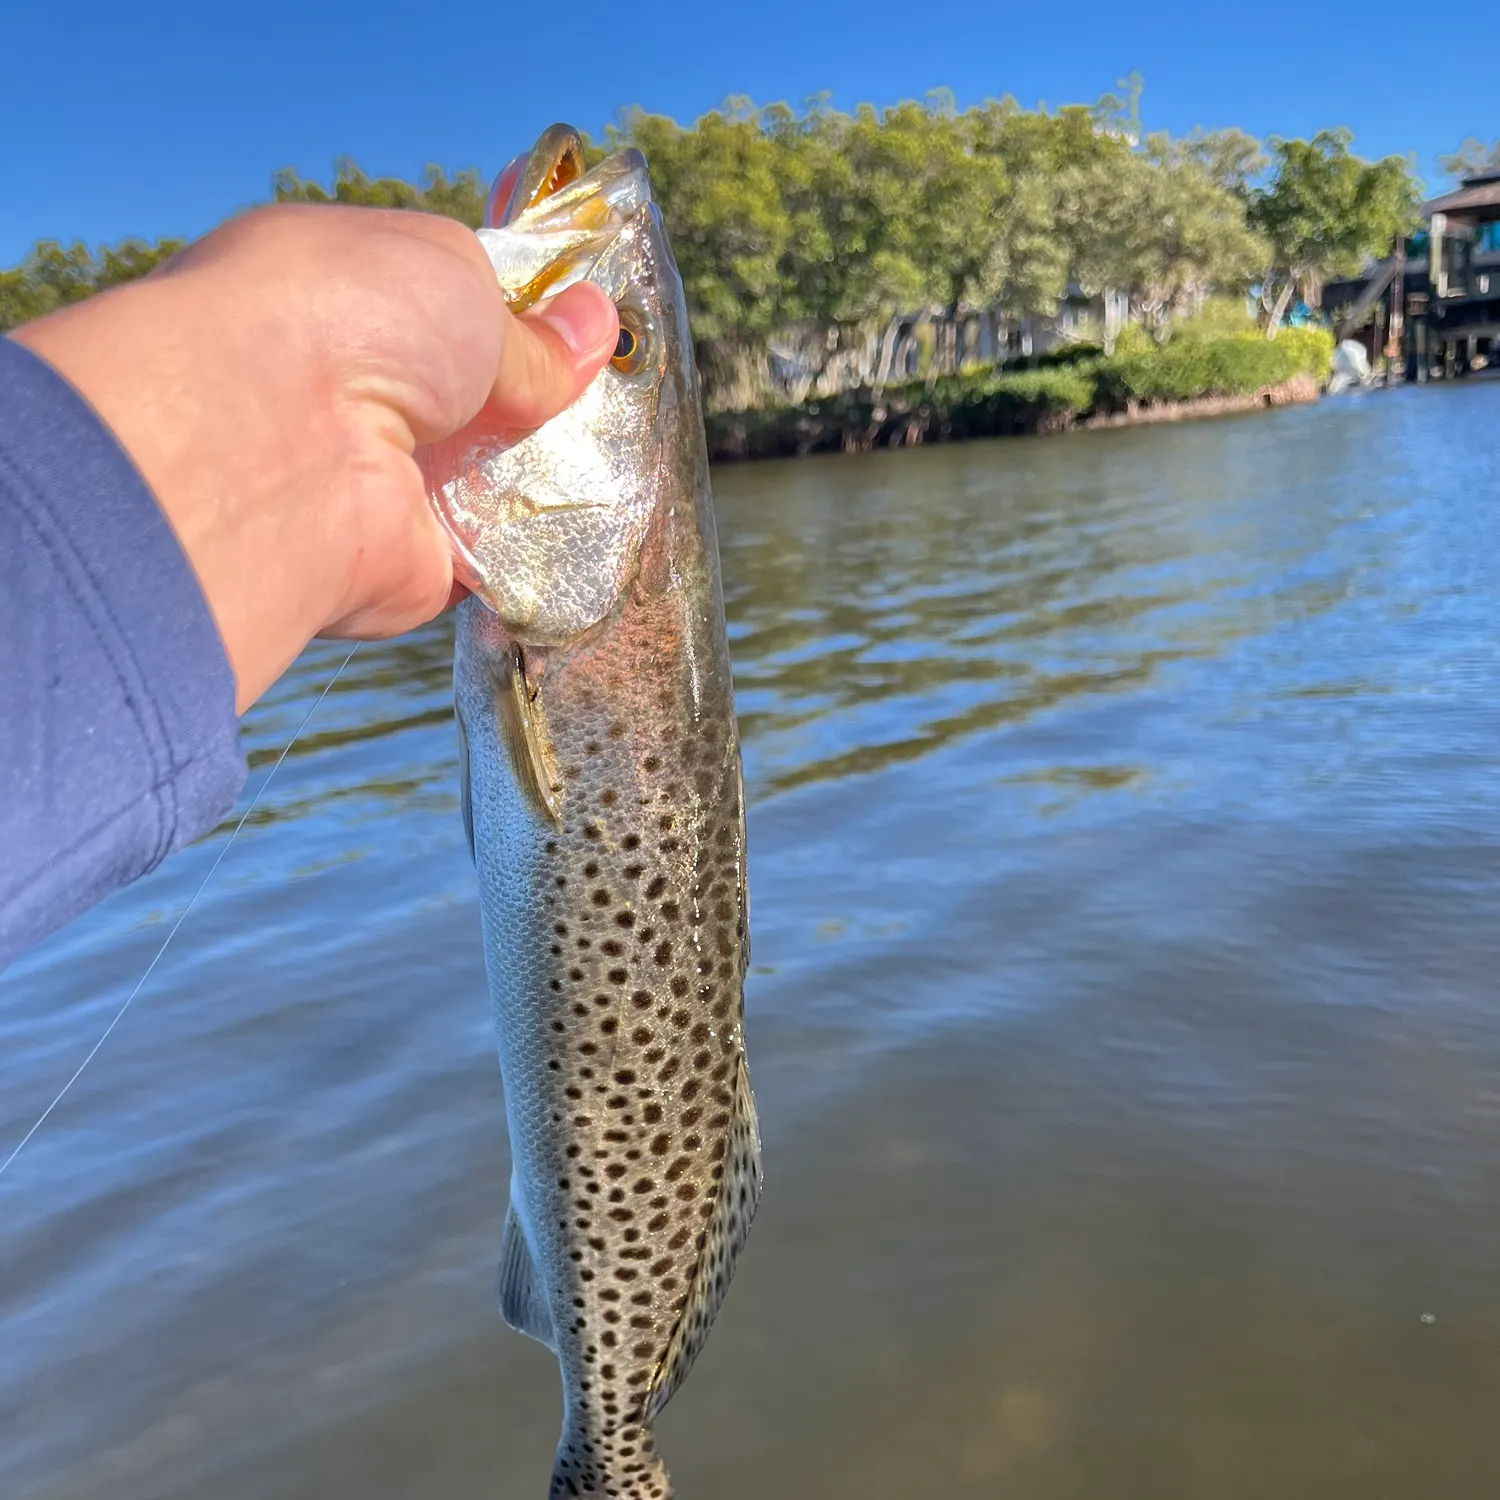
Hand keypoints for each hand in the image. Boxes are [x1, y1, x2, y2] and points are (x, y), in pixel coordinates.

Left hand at [13, 203, 617, 712]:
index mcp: (338, 295)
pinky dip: (541, 549)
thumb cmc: (347, 321)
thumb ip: (527, 323)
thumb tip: (593, 329)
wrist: (276, 453)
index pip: (442, 303)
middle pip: (474, 399)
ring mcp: (379, 482)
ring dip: (544, 472)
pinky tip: (593, 523)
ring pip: (490, 479)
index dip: (518, 313)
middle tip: (615, 395)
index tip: (587, 326)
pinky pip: (495, 558)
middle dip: (540, 398)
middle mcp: (349, 390)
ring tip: (619, 455)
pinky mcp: (409, 564)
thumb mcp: (457, 280)